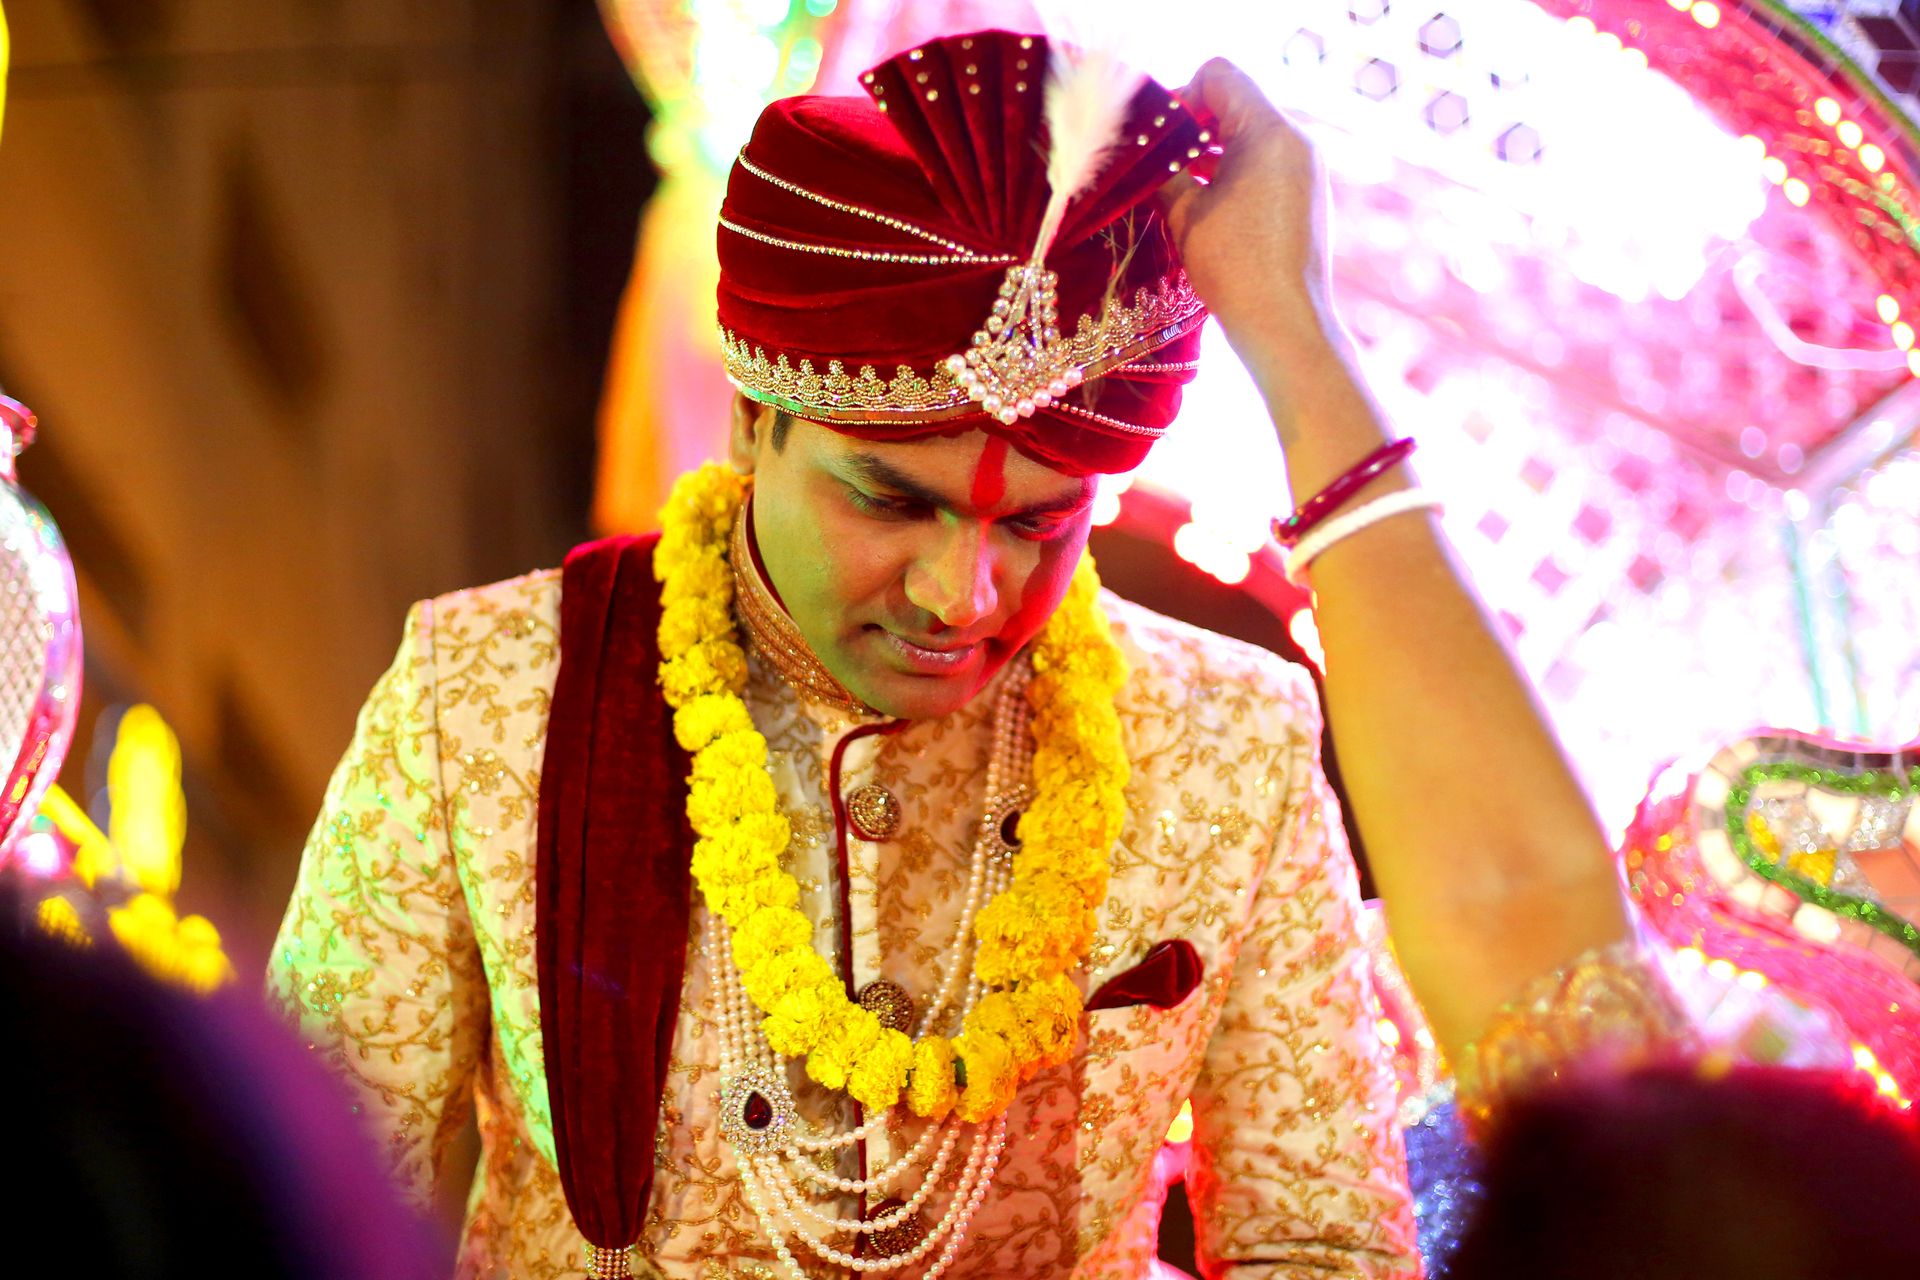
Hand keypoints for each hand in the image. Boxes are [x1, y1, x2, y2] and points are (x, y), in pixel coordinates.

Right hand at [1163, 59, 1335, 365]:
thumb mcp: (1186, 213)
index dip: (1181, 96)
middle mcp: (1295, 140)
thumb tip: (1144, 153)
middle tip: (1160, 162)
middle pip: (1235, 101)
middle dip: (1194, 125)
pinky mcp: (1304, 193)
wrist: (1284, 324)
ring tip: (1178, 186)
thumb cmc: (1235, 268)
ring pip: (1248, 133)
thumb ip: (1164, 170)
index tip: (1159, 137)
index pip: (1219, 76)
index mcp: (1268, 132)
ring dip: (1210, 150)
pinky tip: (1205, 204)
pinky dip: (1232, 171)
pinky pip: (1263, 162)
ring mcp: (1304, 167)